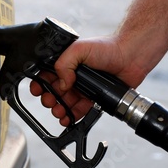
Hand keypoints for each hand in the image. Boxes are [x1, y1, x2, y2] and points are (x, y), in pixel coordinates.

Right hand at [30, 35, 148, 125]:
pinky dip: (72, 116)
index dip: (40, 83)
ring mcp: (83, 87)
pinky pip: (79, 110)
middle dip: (49, 99)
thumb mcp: (79, 49)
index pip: (46, 75)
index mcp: (66, 62)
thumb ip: (64, 64)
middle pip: (54, 92)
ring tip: (59, 112)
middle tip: (50, 102)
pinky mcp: (93, 98)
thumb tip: (61, 84)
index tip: (37, 90)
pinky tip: (68, 119)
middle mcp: (73, 75)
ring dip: (59, 110)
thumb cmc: (107, 47)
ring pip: (65, 103)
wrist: (130, 57)